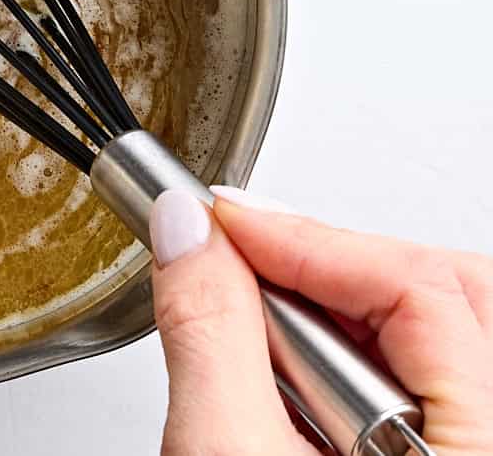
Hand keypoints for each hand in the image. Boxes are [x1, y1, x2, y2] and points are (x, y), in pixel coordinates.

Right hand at [149, 186, 492, 454]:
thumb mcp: (226, 454)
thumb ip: (210, 335)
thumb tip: (188, 229)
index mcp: (477, 445)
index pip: (418, 286)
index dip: (304, 238)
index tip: (220, 219)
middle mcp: (487, 441)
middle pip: (443, 288)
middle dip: (329, 261)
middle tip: (242, 260)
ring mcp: (467, 447)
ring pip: (431, 327)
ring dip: (334, 310)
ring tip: (261, 349)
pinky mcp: (438, 454)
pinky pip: (420, 373)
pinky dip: (344, 353)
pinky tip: (288, 387)